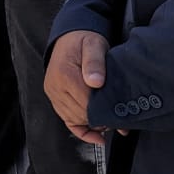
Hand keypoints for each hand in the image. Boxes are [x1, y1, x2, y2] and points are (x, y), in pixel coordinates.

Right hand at [44, 30, 110, 144]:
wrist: (69, 36)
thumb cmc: (84, 40)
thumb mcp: (94, 45)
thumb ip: (95, 63)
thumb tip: (96, 82)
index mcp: (65, 75)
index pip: (86, 103)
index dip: (104, 111)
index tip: (120, 113)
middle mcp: (55, 87)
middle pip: (80, 114)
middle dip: (101, 119)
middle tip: (120, 119)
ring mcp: (53, 94)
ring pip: (74, 119)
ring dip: (93, 124)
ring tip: (111, 123)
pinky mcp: (54, 98)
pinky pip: (66, 120)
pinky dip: (81, 131)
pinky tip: (97, 137)